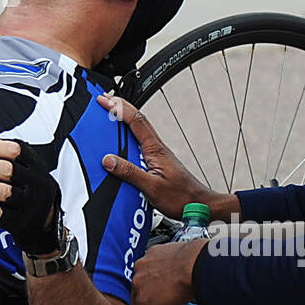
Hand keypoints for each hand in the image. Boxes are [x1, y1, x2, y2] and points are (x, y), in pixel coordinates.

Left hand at [0, 136, 62, 255]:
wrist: (47, 217)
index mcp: (35, 165)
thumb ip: (5, 152)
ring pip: (2, 193)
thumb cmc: (30, 186)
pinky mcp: (18, 221)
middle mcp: (33, 183)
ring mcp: (26, 203)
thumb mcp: (26, 166)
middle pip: (8, 170)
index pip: (15, 150)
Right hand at [97, 94, 225, 219]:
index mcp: (155, 149)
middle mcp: (156, 148)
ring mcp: (157, 154)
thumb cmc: (182, 198)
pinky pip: (140, 141)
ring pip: (139, 129)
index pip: (136, 121)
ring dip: (124, 118)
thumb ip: (129, 172)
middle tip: (105, 100)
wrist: (200, 205)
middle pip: (137, 120)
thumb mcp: (152, 187)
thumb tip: (108, 160)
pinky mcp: (157, 162)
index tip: (105, 101)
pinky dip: (129, 133)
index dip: (119, 108)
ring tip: (111, 113)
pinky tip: (123, 138)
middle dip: (120, 107)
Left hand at [129, 237, 205, 304]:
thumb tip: (201, 267)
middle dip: (149, 298)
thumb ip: (186, 260)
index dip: (153, 285)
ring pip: (136, 303)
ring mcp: (139, 286)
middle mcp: (141, 268)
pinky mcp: (143, 304)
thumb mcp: (187, 253)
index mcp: (151, 255)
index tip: (162, 292)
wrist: (195, 266)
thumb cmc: (198, 258)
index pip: (147, 272)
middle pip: (139, 287)